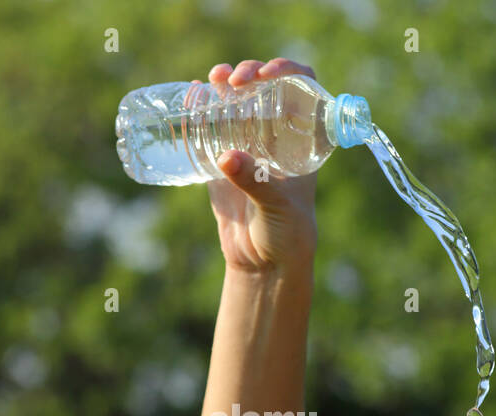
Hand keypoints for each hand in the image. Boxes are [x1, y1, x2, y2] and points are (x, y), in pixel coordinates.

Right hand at [204, 58, 318, 275]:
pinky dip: (202, 107)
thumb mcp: (276, 206)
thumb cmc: (287, 234)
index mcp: (302, 141)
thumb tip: (226, 157)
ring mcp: (249, 146)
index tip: (268, 73)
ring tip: (212, 80)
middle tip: (234, 79)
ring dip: (224, 84)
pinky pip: (212, 126)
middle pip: (267, 88)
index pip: (304, 90)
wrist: (264, 264)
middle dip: (250, 73)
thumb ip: (254, 182)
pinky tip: (191, 96)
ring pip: (238, 102)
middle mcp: (277, 137)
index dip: (289, 72)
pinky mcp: (223, 161)